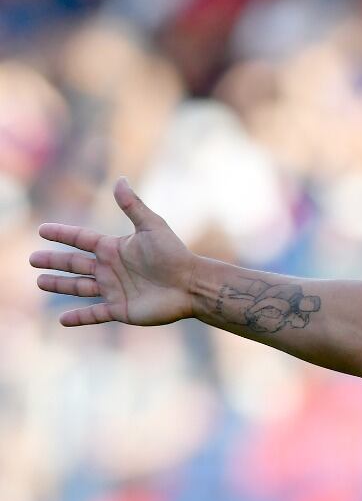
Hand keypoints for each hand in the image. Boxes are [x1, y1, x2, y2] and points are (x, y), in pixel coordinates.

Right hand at [31, 177, 195, 327]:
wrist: (191, 285)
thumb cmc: (174, 255)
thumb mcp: (152, 227)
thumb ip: (133, 206)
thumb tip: (120, 180)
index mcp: (114, 248)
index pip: (81, 239)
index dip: (62, 234)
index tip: (42, 230)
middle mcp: (111, 269)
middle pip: (74, 264)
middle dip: (53, 261)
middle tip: (32, 259)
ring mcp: (114, 290)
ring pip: (79, 287)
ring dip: (59, 285)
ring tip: (40, 281)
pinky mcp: (121, 310)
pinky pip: (95, 314)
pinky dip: (79, 318)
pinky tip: (62, 321)